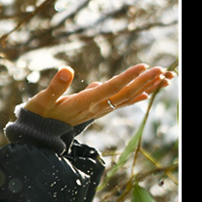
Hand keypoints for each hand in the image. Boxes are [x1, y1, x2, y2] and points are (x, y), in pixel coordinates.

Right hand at [25, 63, 174, 126]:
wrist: (40, 135)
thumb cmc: (39, 114)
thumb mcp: (43, 100)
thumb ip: (55, 86)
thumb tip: (66, 70)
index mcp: (84, 103)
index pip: (110, 88)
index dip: (127, 78)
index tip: (142, 66)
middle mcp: (95, 108)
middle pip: (124, 94)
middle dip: (143, 81)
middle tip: (161, 69)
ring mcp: (98, 111)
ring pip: (125, 99)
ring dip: (144, 88)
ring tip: (162, 78)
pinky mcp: (97, 111)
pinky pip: (120, 104)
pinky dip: (135, 97)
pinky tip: (147, 93)